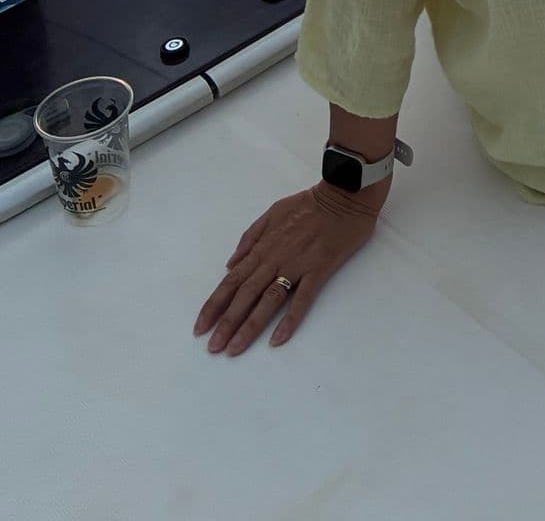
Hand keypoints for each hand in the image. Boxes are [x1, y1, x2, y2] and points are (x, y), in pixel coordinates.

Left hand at [193, 184, 379, 355]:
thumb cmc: (309, 203)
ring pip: (268, 300)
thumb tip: (231, 263)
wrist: (344, 194)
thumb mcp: (273, 211)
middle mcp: (275, 258)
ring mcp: (297, 264)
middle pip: (245, 294)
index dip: (214, 304)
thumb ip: (251, 236)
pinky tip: (277, 340)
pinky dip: (289, 319)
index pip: (232, 280)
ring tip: (235, 349)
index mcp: (263, 246)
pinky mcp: (319, 269)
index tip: (200, 327)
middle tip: (212, 348)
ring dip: (250, 326)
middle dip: (226, 322)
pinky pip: (302, 298)